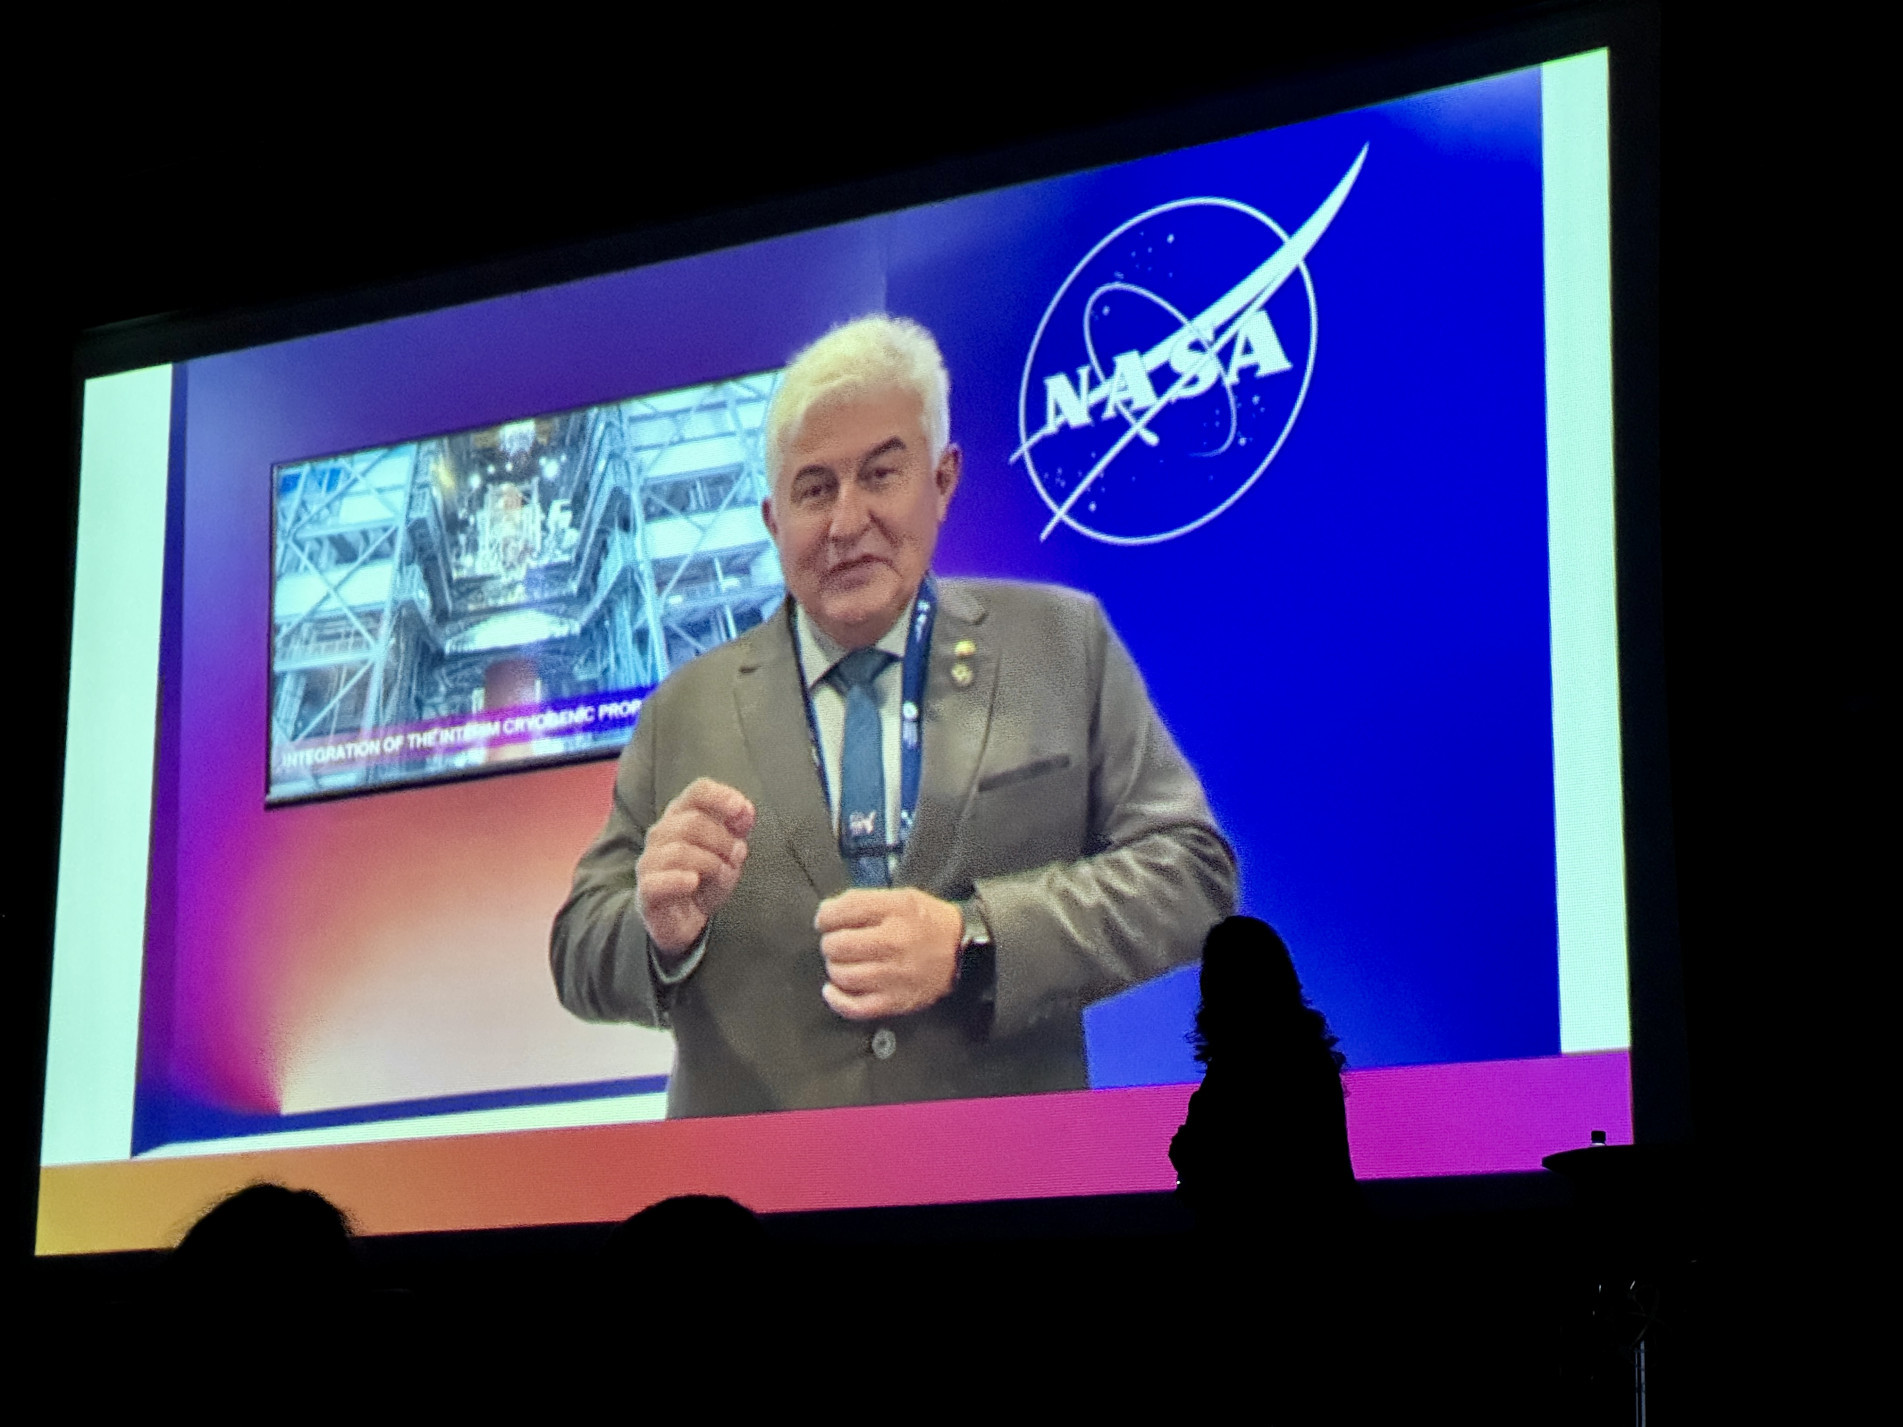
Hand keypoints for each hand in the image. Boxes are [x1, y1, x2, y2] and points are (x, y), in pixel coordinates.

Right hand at [637, 778, 756, 955]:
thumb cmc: (703, 880)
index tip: (742, 810)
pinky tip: (693, 883)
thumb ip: (737, 830)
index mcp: (681, 816)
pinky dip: (678, 880)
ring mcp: (650, 861)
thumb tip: (746, 811)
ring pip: (679, 850)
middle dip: (722, 840)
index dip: (721, 797)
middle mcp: (661, 834)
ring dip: (710, 863)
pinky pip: (657, 881)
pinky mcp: (646, 891)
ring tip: (723, 876)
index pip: (697, 792)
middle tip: (737, 857)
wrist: (682, 920)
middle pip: (692, 822)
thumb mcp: (727, 853)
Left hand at [815, 888, 962, 1020]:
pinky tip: (833, 989)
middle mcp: (894, 942)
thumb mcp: (902, 897)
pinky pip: (854, 1006)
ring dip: (835, 967)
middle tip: (839, 941)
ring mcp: (894, 975)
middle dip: (831, 942)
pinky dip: (837, 999)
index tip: (827, 920)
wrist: (964, 951)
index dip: (825, 916)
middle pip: (836, 945)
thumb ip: (864, 900)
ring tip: (844, 962)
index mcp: (895, 911)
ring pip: (841, 974)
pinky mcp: (896, 1000)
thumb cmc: (930, 924)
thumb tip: (827, 912)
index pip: (840, 912)